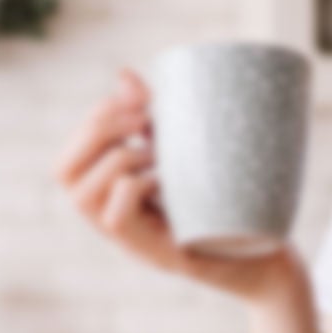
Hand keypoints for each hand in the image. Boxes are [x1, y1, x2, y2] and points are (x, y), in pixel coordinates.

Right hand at [54, 67, 303, 301]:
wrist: (267, 256)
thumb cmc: (223, 202)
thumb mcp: (183, 153)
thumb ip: (151, 119)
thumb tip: (124, 76)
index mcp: (109, 195)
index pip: (67, 156)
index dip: (96, 116)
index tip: (141, 100)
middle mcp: (109, 220)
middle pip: (64, 172)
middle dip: (102, 131)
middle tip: (146, 122)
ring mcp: (128, 241)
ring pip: (83, 195)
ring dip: (122, 159)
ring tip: (161, 155)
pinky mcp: (154, 256)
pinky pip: (116, 218)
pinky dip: (137, 188)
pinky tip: (167, 182)